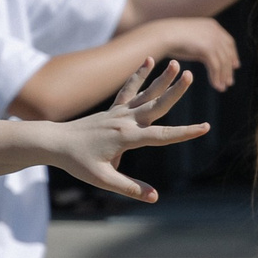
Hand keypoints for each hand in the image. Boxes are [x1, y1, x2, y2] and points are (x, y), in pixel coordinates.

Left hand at [40, 60, 209, 202]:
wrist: (53, 142)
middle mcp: (125, 121)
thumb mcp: (102, 179)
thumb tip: (155, 197)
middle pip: (156, 105)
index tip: (205, 128)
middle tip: (191, 76)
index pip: (161, 136)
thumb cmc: (77, 162)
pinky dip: (140, 75)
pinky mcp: (114, 109)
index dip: (185, 133)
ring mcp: (119, 112)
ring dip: (162, 78)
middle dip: (175, 91)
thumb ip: (130, 187)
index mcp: (126, 138)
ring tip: (178, 64)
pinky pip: (130, 89)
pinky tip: (149, 60)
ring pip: (146, 93)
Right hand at [158, 16, 240, 89]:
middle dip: (229, 69)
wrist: (162, 34)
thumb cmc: (170, 36)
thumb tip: (204, 52)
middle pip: (227, 53)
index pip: (228, 42)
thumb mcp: (190, 35)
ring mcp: (212, 40)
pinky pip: (216, 67)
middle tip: (229, 82)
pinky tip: (216, 86)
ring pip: (223, 62)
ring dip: (223, 76)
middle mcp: (215, 31)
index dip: (232, 55)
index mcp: (212, 25)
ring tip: (222, 87)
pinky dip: (216, 77)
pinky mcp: (207, 49)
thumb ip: (200, 41)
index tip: (235, 66)